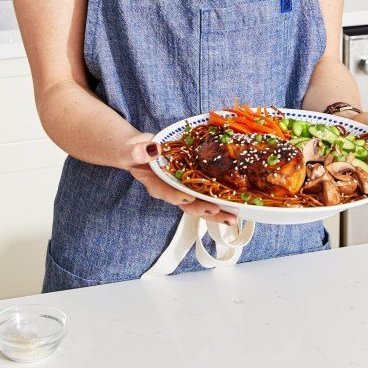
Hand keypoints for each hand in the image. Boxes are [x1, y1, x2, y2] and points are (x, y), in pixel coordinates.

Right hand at [121, 134, 237, 226]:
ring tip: (232, 218)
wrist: (141, 152)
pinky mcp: (192, 183)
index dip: (176, 195)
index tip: (188, 197)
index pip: (165, 191)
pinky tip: (235, 205)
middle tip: (218, 212)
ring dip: (216, 211)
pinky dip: (220, 199)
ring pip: (199, 203)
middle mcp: (170, 191)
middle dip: (202, 209)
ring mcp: (182, 189)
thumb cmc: (135, 152)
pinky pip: (206, 193)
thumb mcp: (132, 150)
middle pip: (187, 204)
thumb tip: (152, 149)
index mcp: (155, 184)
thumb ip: (137, 152)